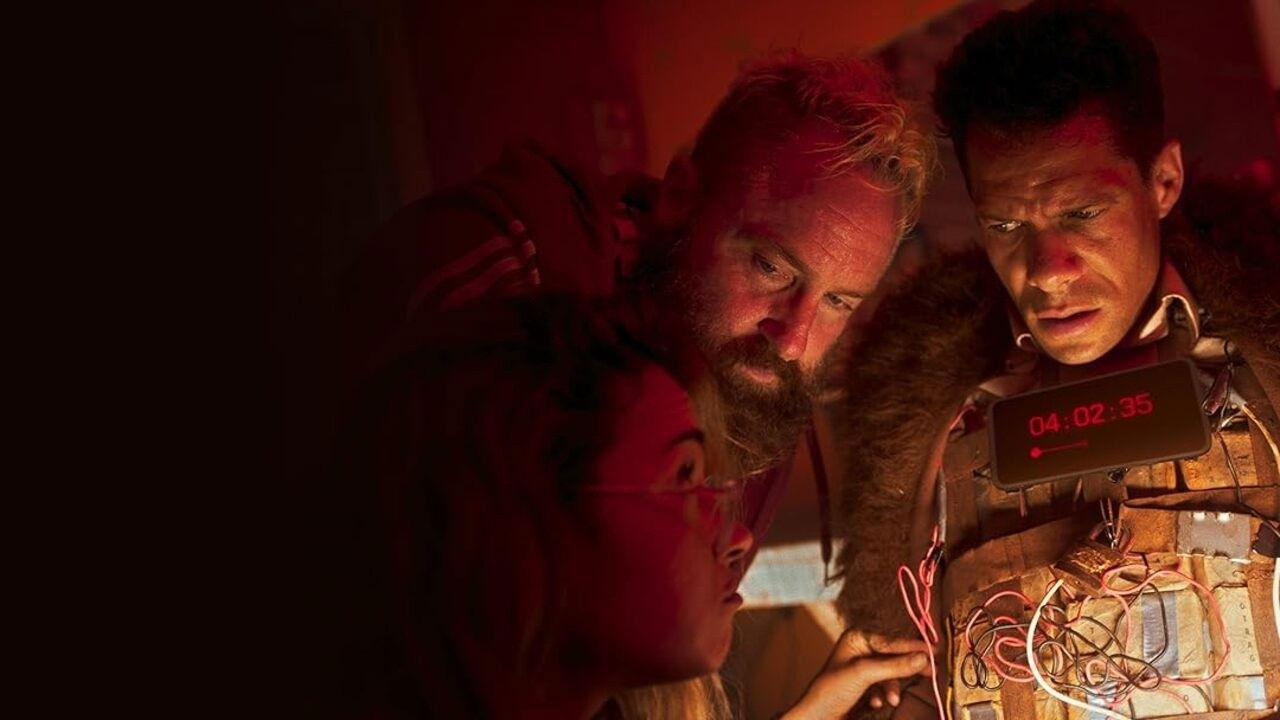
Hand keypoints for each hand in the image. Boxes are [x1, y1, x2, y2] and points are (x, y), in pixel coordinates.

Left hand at [779, 629, 928, 719]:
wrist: (817, 719)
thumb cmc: (830, 691)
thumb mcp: (864, 675)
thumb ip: (894, 666)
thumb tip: (923, 658)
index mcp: (856, 638)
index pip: (891, 640)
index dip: (913, 645)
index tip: (935, 650)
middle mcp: (861, 649)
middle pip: (894, 655)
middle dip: (907, 667)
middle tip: (931, 672)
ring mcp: (863, 668)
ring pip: (892, 673)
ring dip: (892, 687)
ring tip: (891, 700)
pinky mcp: (866, 686)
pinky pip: (885, 686)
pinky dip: (884, 695)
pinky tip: (877, 704)